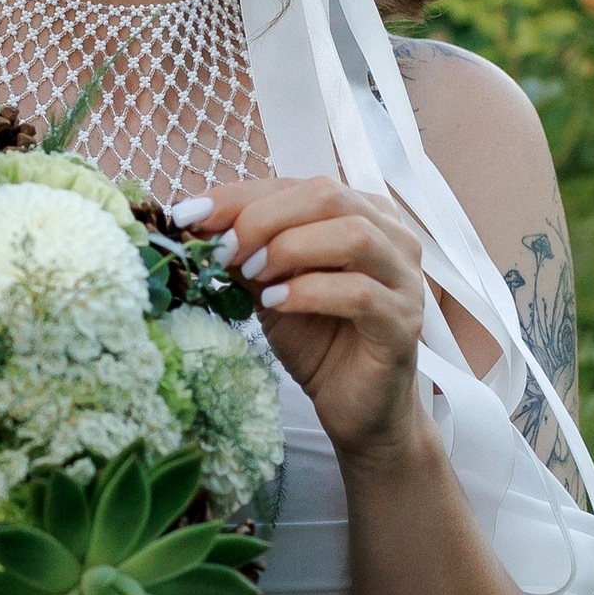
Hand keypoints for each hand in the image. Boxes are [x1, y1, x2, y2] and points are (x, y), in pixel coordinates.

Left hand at [181, 178, 430, 470]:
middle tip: (223, 249)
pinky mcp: (403, 324)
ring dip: (289, 249)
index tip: (189, 213)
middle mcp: (393, 238)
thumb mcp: (270, 286)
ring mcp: (405, 280)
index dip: (240, 196)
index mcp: (364, 214)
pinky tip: (275, 303)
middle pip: (328, 197)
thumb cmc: (317, 341)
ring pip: (352, 235)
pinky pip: (360, 293)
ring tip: (252, 275)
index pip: (298, 185)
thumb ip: (246, 251)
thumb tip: (193, 220)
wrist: (355, 408)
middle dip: (264, 218)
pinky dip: (309, 292)